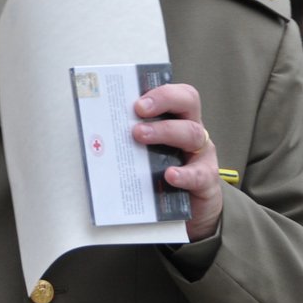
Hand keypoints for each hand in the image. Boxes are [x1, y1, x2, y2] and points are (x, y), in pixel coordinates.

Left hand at [133, 83, 221, 241]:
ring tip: (139, 136)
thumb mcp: (148, 153)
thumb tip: (96, 135)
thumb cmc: (162, 175)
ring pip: (192, 134)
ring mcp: (202, 154)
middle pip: (187, 103)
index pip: (175, 93)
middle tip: (138, 109)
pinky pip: (199, 174)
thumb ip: (132, 141)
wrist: (191, 211)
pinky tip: (169, 176)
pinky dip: (184, 174)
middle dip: (162, 101)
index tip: (136, 98)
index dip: (159, 91)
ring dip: (164, 131)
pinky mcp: (206, 180)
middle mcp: (192, 130)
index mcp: (177, 119)